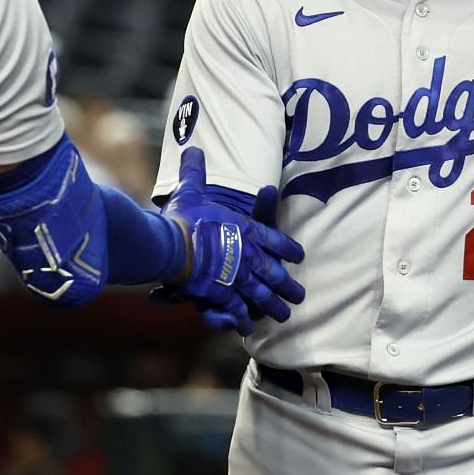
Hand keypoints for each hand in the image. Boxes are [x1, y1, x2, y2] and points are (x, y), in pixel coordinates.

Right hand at [159, 148, 305, 333]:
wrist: (173, 245)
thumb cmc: (183, 218)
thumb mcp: (190, 191)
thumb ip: (195, 172)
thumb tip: (193, 148)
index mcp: (247, 230)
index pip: (275, 239)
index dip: (287, 249)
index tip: (298, 256)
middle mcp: (249, 255)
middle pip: (275, 273)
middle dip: (288, 286)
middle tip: (300, 296)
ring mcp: (239, 277)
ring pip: (262, 295)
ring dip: (273, 306)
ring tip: (283, 315)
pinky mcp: (223, 296)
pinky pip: (237, 309)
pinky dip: (241, 318)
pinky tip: (246, 326)